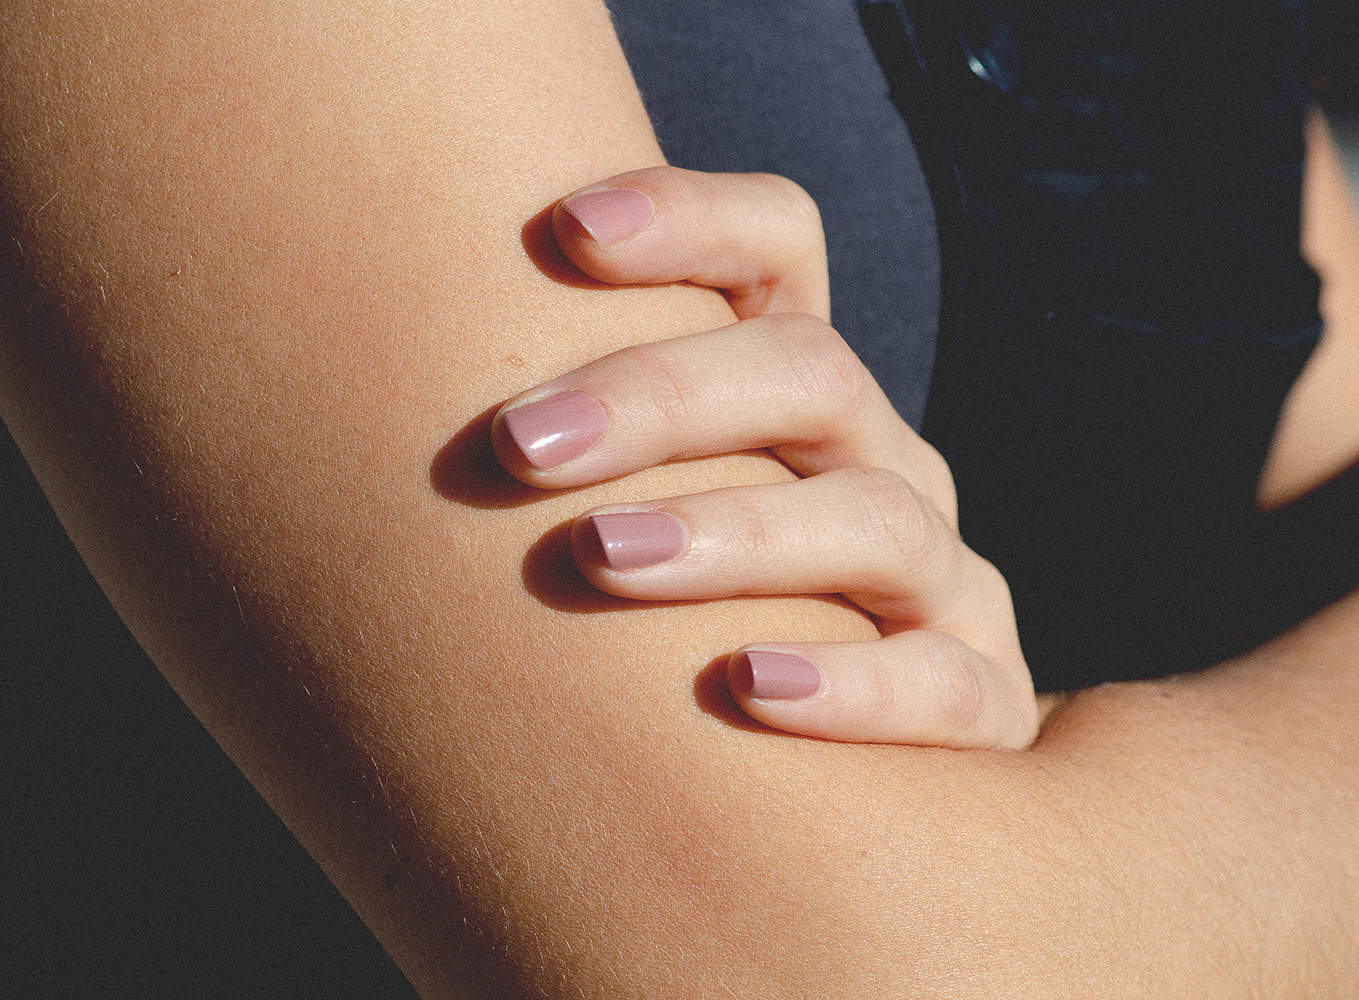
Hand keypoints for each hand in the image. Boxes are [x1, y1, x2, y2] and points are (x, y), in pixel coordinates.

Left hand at [494, 167, 1039, 748]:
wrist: (840, 753)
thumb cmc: (690, 611)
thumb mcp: (653, 505)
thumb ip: (580, 452)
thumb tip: (403, 404)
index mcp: (804, 395)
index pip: (778, 251)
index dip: (691, 220)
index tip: (567, 230)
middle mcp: (881, 460)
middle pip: (811, 373)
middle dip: (663, 396)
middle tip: (521, 444)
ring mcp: (941, 576)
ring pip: (872, 518)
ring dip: (734, 533)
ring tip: (602, 557)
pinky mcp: (981, 692)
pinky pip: (941, 681)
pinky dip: (853, 686)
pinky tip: (747, 689)